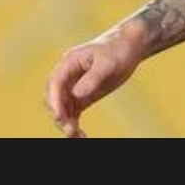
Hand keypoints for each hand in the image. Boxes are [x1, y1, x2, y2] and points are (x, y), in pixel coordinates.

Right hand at [45, 23, 144, 137]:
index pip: (55, 83)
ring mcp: (74, 86)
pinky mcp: (83, 95)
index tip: (59, 116)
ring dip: (66, 123)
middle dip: (60, 115)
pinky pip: (73, 112)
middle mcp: (67, 76)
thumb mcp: (108, 63)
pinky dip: (74, 123)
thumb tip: (77, 95)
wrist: (129, 47)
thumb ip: (93, 78)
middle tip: (71, 131)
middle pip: (55, 98)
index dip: (54, 100)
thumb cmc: (118, 50)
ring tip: (77, 137)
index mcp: (69, 63)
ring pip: (63, 108)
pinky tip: (81, 135)